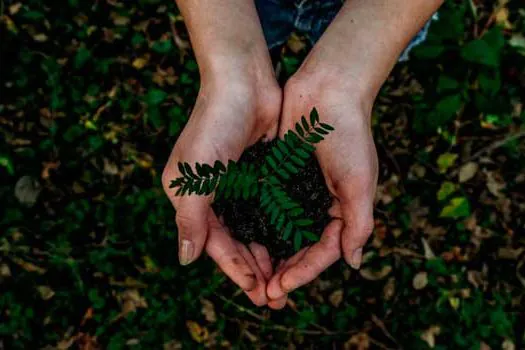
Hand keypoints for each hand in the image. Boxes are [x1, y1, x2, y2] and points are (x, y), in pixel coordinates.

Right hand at [162, 70, 285, 306]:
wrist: (243, 81)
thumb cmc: (213, 125)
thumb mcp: (194, 174)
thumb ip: (190, 218)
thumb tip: (185, 259)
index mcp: (190, 197)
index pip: (212, 242)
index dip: (233, 267)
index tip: (256, 289)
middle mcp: (211, 194)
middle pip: (233, 241)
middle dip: (252, 268)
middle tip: (275, 295)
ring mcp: (236, 185)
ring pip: (252, 229)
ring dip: (266, 253)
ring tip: (285, 277)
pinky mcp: (258, 174)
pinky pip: (267, 209)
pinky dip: (276, 228)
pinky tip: (291, 244)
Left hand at [267, 70, 378, 300]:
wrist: (328, 90)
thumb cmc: (349, 134)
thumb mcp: (359, 182)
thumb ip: (358, 223)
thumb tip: (353, 263)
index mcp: (342, 210)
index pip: (323, 252)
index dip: (303, 272)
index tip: (281, 287)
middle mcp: (319, 204)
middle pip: (300, 248)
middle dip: (284, 271)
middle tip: (263, 293)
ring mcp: (298, 191)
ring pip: (281, 232)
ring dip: (269, 254)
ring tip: (251, 275)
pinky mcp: (279, 175)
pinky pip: (267, 206)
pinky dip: (257, 224)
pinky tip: (242, 239)